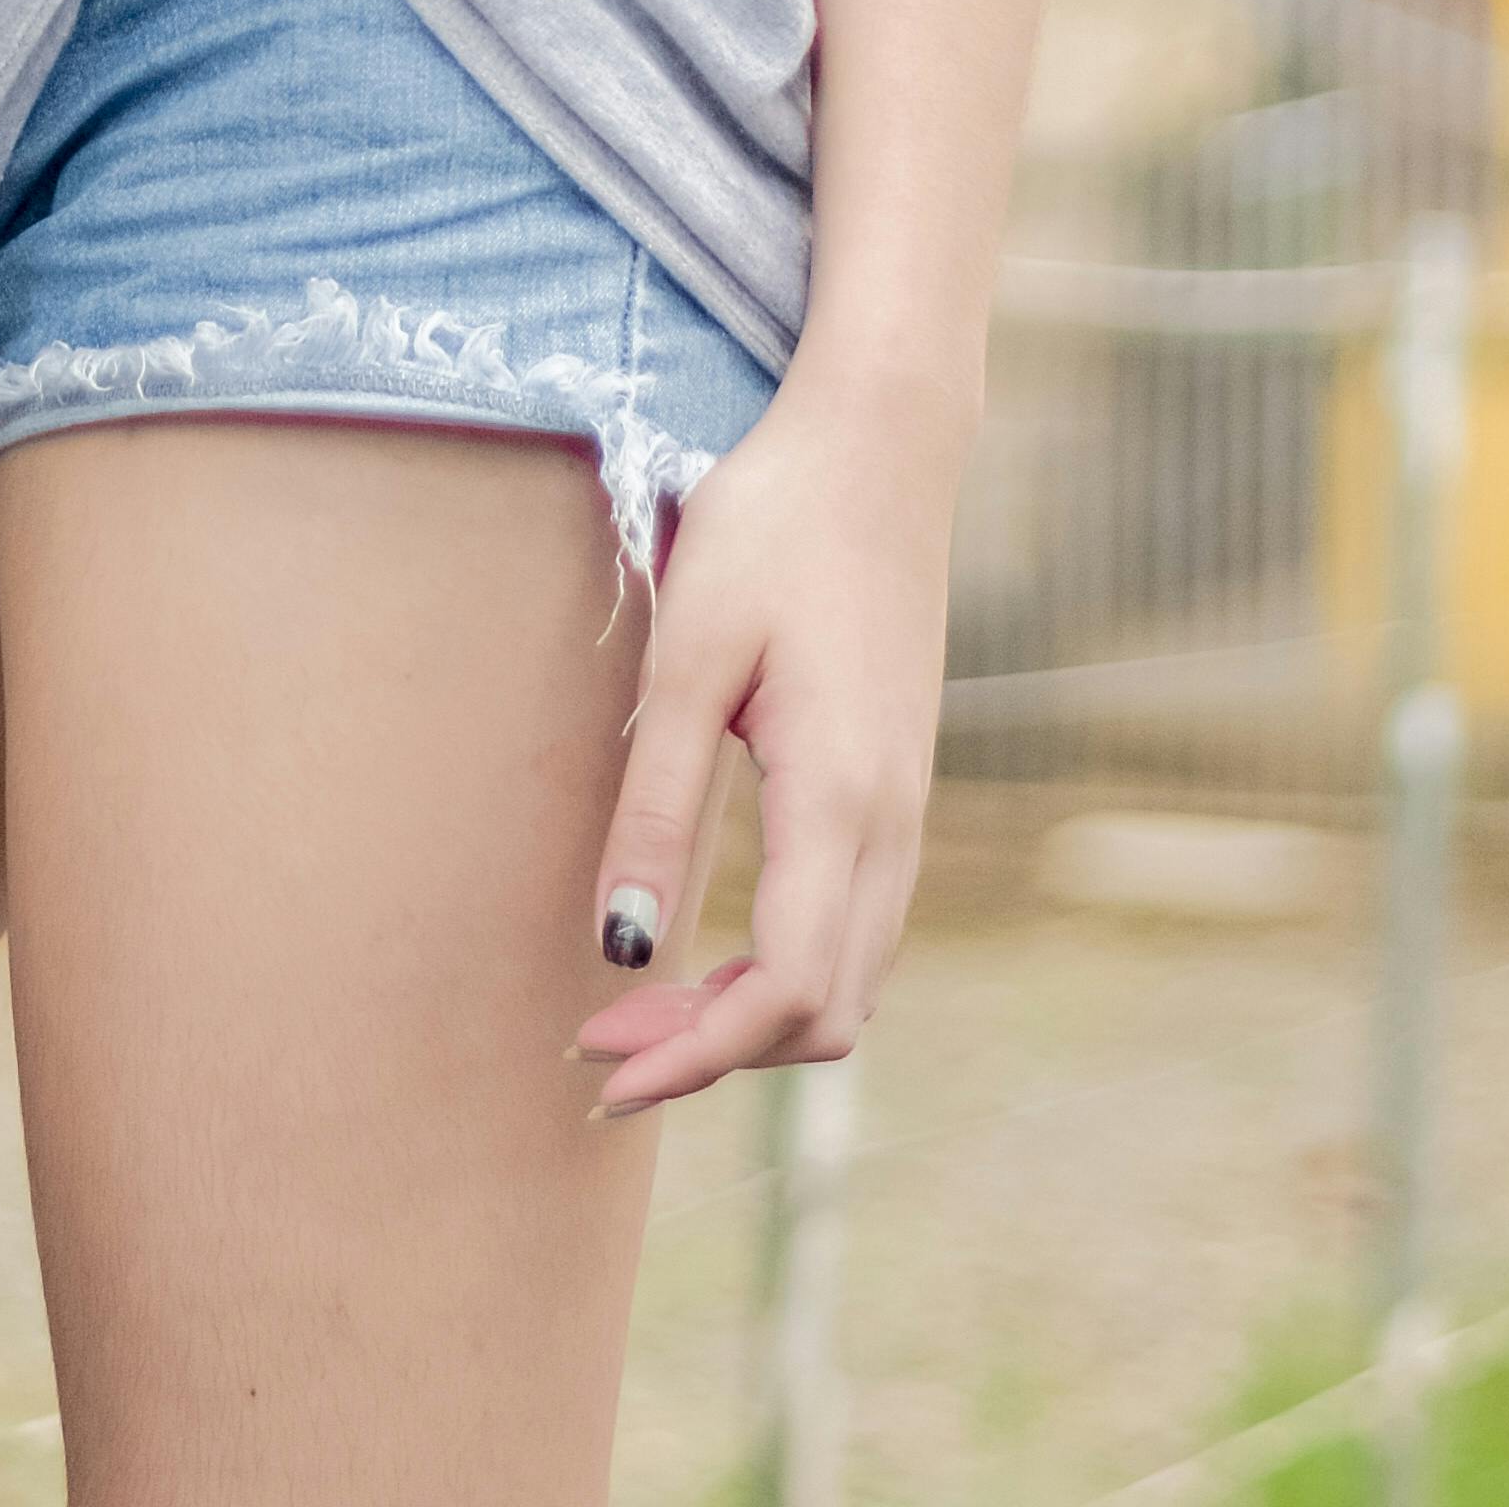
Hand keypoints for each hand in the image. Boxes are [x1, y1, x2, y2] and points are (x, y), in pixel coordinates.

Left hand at [570, 376, 958, 1111]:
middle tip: (599, 1038)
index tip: (598, 1067)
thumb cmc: (775, 524)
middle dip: (712, 1052)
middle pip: (822, 1013)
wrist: (881, 441)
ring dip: (750, 1018)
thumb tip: (621, 947)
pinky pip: (859, 929)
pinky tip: (715, 945)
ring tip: (639, 1002)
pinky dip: (788, 972)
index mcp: (841, 797)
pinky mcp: (902, 787)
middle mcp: (894, 824)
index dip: (692, 1053)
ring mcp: (910, 809)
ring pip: (850, 981)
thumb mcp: (693, 652)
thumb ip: (660, 804)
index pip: (781, 992)